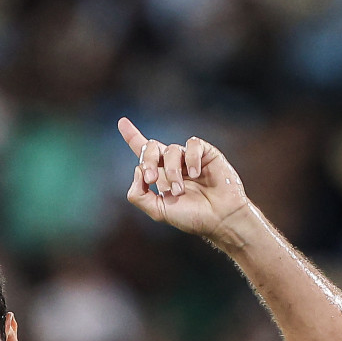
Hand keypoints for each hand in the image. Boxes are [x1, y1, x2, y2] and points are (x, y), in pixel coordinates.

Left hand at [118, 118, 251, 246]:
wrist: (219, 218)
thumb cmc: (191, 217)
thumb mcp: (158, 211)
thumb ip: (139, 195)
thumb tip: (137, 170)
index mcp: (159, 176)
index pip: (143, 153)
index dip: (132, 136)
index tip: (122, 122)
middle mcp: (172, 164)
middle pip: (151, 147)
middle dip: (148, 161)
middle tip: (151, 180)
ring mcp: (188, 158)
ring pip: (170, 150)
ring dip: (172, 171)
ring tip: (179, 190)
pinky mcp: (206, 153)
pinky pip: (192, 145)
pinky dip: (190, 160)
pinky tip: (196, 174)